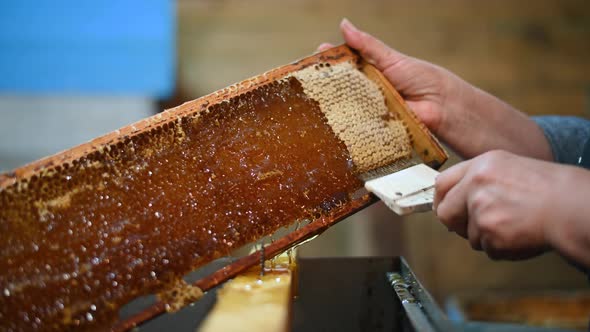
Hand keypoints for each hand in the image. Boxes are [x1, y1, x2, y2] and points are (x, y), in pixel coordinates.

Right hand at [319, 19, 552, 160]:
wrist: (442, 108)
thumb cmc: (422, 78)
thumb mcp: (390, 58)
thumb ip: (366, 45)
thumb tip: (344, 24)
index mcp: (370, 72)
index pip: (342, 67)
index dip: (326, 65)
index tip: (308, 63)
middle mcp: (366, 93)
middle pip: (339, 90)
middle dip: (322, 89)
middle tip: (303, 87)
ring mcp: (369, 112)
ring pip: (344, 110)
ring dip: (330, 110)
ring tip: (308, 107)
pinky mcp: (373, 130)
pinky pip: (356, 128)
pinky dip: (345, 128)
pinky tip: (327, 126)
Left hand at [434, 150, 589, 265]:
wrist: (570, 206)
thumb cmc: (547, 188)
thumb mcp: (507, 168)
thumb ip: (477, 180)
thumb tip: (453, 200)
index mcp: (480, 166)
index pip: (442, 184)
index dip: (441, 200)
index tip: (445, 209)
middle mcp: (475, 185)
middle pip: (445, 213)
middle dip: (456, 225)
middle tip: (476, 227)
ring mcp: (481, 210)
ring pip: (470, 236)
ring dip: (488, 237)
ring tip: (514, 224)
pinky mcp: (490, 233)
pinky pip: (487, 249)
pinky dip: (502, 248)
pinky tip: (520, 234)